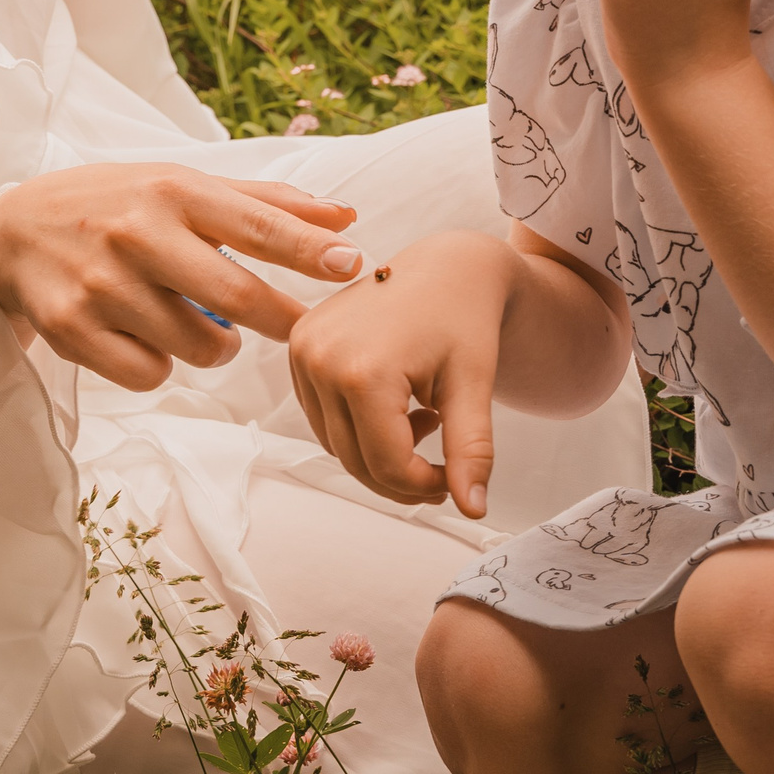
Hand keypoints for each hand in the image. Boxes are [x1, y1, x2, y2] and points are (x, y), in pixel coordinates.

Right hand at [0, 163, 363, 391]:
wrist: (13, 231)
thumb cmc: (118, 205)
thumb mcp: (183, 188)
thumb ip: (266, 206)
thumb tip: (347, 217)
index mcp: (173, 190)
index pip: (256, 224)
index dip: (310, 249)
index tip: (355, 263)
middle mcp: (137, 232)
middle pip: (235, 297)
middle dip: (279, 320)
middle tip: (297, 328)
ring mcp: (101, 283)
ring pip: (198, 347)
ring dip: (216, 348)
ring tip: (197, 324)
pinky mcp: (71, 328)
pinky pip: (150, 374)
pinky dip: (161, 366)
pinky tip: (146, 339)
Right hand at [285, 228, 516, 518]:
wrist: (445, 263)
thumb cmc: (465, 316)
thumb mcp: (475, 386)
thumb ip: (471, 451)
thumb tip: (474, 509)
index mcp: (363, 370)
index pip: (386, 465)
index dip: (425, 485)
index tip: (455, 479)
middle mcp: (320, 359)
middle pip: (356, 461)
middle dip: (402, 477)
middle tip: (444, 467)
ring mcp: (302, 351)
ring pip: (336, 445)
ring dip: (380, 452)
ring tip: (424, 419)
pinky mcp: (298, 348)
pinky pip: (323, 417)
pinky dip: (358, 427)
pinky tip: (399, 405)